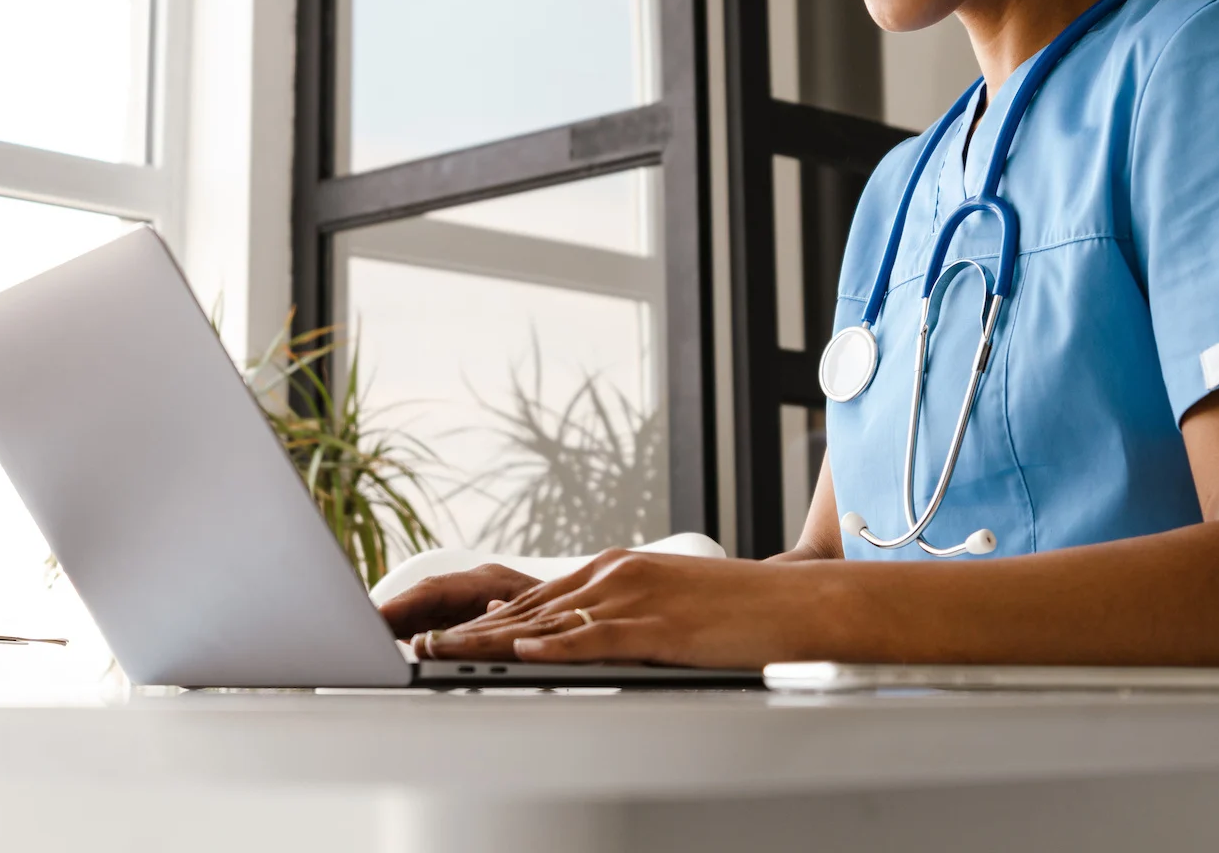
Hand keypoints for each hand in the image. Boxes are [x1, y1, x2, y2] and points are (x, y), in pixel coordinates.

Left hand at [409, 549, 783, 666]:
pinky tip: (523, 650)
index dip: (483, 616)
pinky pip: (597, 639)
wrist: (796, 604)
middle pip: (527, 607)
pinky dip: (556, 646)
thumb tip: (566, 630)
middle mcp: (616, 574)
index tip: (443, 630)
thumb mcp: (663, 601)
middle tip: (423, 643)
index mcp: (615, 568)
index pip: (534, 596)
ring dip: (492, 639)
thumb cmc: (734, 608)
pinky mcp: (659, 627)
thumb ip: (614, 612)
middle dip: (471, 628)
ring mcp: (636, 598)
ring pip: (549, 622)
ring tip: (446, 651)